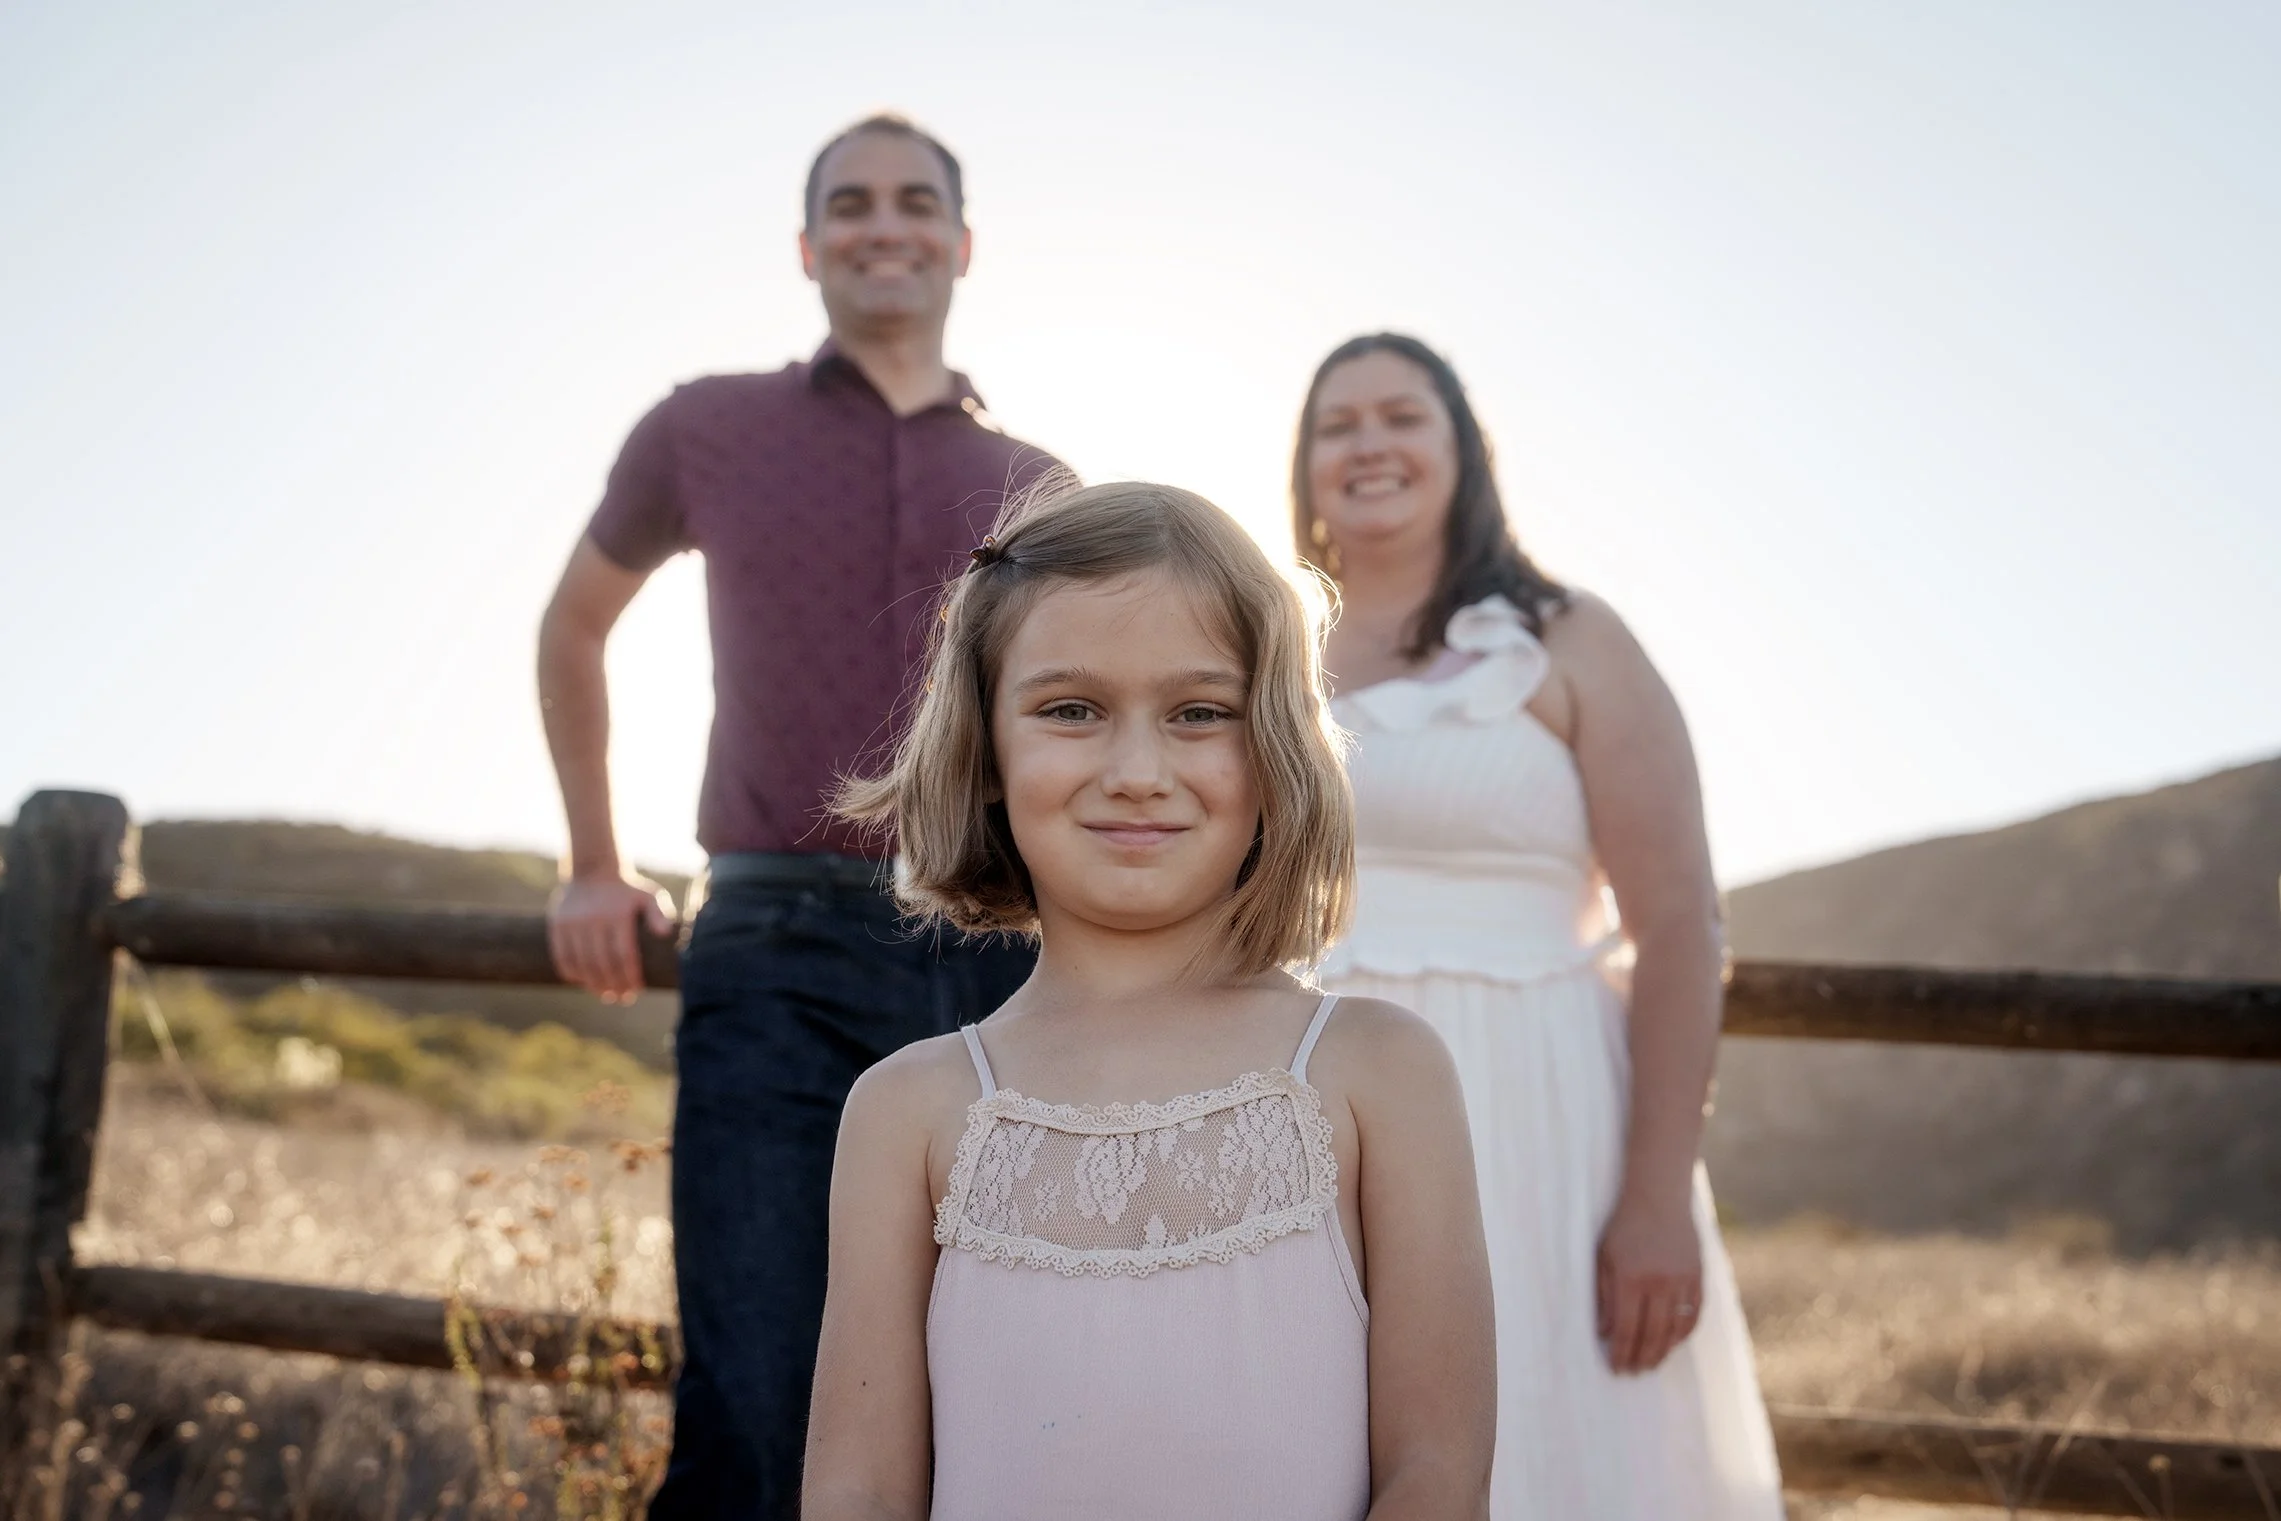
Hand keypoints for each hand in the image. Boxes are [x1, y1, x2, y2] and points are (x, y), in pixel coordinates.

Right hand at [547, 873, 674, 1003]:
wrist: (594, 870)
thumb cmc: (628, 890)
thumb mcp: (649, 896)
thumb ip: (659, 913)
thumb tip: (665, 934)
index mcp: (618, 915)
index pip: (624, 956)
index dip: (629, 977)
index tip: (636, 991)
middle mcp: (594, 919)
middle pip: (602, 963)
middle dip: (612, 985)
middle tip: (620, 998)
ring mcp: (573, 922)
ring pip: (581, 963)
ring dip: (592, 984)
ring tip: (603, 994)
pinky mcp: (558, 924)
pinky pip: (562, 956)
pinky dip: (572, 973)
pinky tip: (583, 982)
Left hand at [1595, 1188, 1702, 1374]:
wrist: (1658, 1196)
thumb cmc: (1624, 1226)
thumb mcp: (1604, 1258)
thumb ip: (1604, 1296)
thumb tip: (1605, 1333)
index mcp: (1631, 1278)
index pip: (1625, 1328)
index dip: (1621, 1353)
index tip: (1616, 1368)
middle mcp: (1659, 1283)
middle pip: (1652, 1334)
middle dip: (1642, 1358)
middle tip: (1634, 1373)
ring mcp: (1682, 1281)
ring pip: (1675, 1330)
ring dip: (1663, 1351)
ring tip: (1652, 1363)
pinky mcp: (1698, 1277)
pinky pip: (1694, 1315)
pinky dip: (1683, 1334)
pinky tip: (1672, 1342)